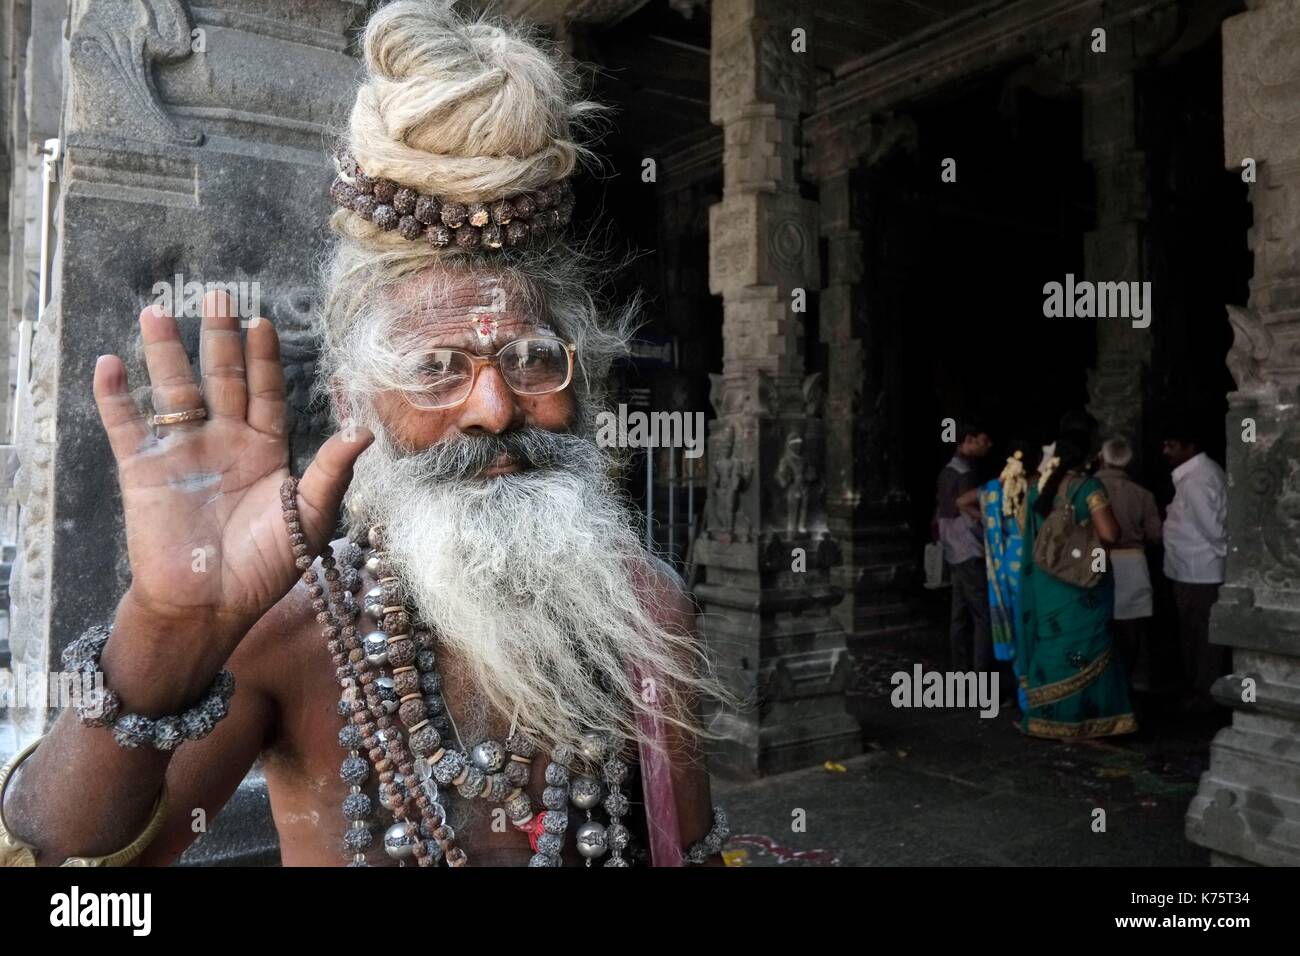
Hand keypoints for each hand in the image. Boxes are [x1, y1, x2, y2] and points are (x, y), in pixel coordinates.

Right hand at [93, 291, 371, 644]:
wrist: (212, 604)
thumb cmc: (267, 565)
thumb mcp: (310, 516)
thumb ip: (332, 471)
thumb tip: (366, 432)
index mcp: (265, 450)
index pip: (265, 391)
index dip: (264, 358)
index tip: (264, 321)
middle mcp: (223, 442)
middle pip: (221, 378)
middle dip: (219, 338)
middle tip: (217, 294)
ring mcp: (183, 453)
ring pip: (173, 390)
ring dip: (165, 353)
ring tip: (158, 312)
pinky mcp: (144, 471)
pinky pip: (127, 426)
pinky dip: (116, 396)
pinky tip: (111, 363)